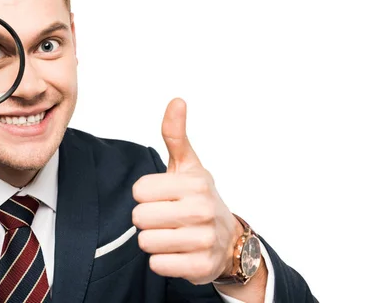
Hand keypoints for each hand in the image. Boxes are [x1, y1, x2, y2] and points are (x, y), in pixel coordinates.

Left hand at [132, 98, 242, 284]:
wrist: (229, 240)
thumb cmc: (199, 198)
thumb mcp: (189, 165)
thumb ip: (175, 135)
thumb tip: (177, 100)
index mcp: (195, 183)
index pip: (139, 191)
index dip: (145, 195)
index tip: (162, 196)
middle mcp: (202, 210)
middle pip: (139, 217)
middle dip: (147, 219)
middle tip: (166, 217)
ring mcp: (203, 240)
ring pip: (146, 242)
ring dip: (154, 240)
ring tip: (172, 234)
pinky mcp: (200, 267)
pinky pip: (157, 264)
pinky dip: (162, 260)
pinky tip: (178, 252)